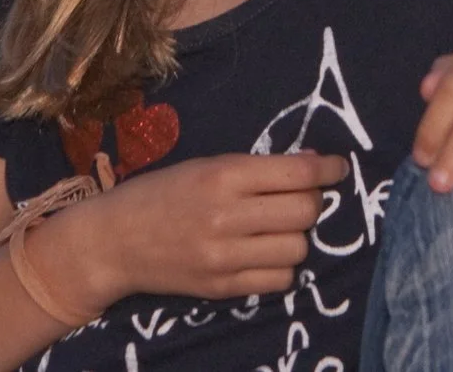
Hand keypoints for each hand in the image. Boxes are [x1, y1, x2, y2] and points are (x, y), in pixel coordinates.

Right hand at [36, 152, 347, 311]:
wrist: (114, 241)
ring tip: (279, 227)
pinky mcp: (222, 287)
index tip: (338, 168)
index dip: (327, 169)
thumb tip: (313, 164)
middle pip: (305, 211)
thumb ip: (255, 169)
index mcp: (222, 175)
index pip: (296, 172)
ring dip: (296, 235)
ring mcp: (224, 256)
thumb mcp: (204, 166)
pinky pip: (279, 280)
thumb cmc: (161, 193)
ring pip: (297, 248)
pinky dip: (281, 266)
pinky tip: (265, 253)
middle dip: (313, 201)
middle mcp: (226, 216)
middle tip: (303, 196)